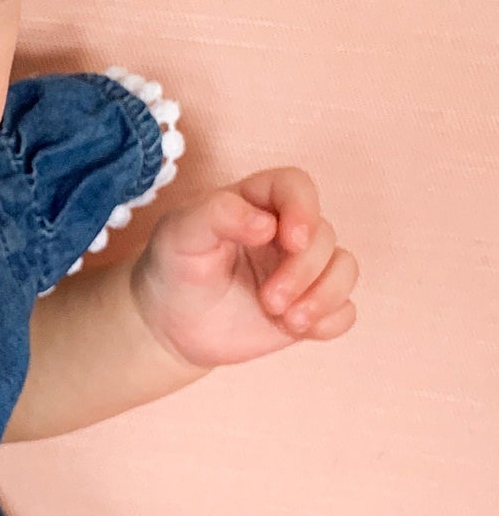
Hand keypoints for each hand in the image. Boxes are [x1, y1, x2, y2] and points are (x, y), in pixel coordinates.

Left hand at [129, 166, 358, 369]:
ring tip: (287, 320)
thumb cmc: (174, 267)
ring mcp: (301, 269)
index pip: (296, 186)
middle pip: (324, 235)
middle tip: (269, 300)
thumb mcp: (179, 234)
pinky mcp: (309, 305)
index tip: (290, 240)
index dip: (304, 208)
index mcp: (256, 203)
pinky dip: (330, 321)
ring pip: (345, 268)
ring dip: (324, 296)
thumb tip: (267, 223)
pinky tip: (297, 329)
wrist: (170, 324)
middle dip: (303, 271)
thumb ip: (217, 215)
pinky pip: (345, 310)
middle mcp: (285, 232)